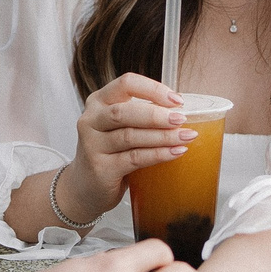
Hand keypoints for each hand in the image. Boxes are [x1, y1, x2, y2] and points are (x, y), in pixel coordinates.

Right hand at [56, 73, 196, 222]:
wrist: (84, 187)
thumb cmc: (109, 152)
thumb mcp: (117, 127)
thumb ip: (140, 116)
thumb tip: (179, 111)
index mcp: (98, 102)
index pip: (126, 84)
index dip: (153, 89)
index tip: (176, 100)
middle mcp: (91, 120)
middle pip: (124, 112)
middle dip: (157, 115)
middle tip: (182, 119)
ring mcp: (92, 145)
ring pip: (130, 136)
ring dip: (162, 136)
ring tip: (186, 137)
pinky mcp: (100, 168)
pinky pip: (133, 158)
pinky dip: (158, 154)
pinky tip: (175, 152)